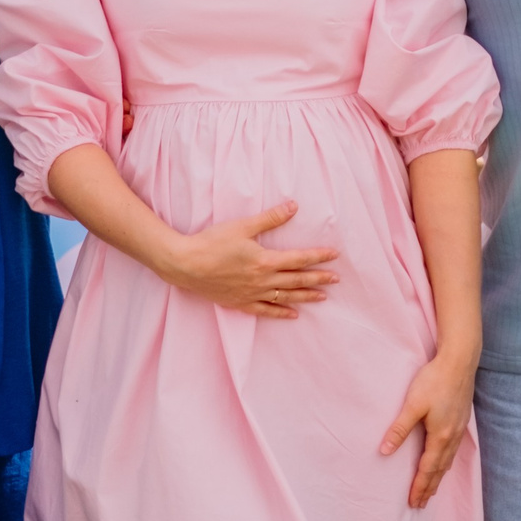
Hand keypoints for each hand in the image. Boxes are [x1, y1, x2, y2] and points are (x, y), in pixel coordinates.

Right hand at [158, 200, 337, 318]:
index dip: (318, 257)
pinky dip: (281, 313)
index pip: (299, 259)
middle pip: (297, 280)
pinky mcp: (240, 302)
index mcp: (265, 260)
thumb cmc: (212, 242)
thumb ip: (270, 218)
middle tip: (336, 279)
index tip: (334, 256)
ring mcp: (252, 293)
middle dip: (318, 278)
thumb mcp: (242, 226)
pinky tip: (293, 314)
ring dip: (305, 296)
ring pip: (285, 297)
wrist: (185, 264)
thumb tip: (293, 206)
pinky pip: (265, 310)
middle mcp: (262, 280)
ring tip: (322, 297)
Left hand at [380, 350, 476, 507]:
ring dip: (438, 477)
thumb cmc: (434, 380)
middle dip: (430, 487)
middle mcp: (452, 437)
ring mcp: (459, 429)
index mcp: (440, 436)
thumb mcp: (413, 404)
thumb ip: (399, 428)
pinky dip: (446, 462)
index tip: (413, 503)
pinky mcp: (461, 421)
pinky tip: (444, 461)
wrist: (460, 361)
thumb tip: (385, 451)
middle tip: (421, 504)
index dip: (420, 486)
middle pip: (440, 469)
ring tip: (432, 489)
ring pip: (448, 461)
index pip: (427, 469)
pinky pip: (453, 450)